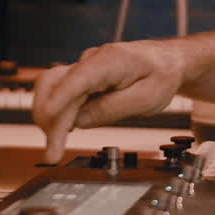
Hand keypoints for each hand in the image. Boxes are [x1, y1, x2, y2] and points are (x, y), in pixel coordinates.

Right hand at [32, 40, 185, 163]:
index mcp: (109, 60)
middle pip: (53, 84)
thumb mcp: (146, 98)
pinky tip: (58, 133)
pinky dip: (55, 113)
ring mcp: (83, 68)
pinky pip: (60, 94)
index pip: (76, 79)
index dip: (58, 101)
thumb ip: (112, 109)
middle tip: (52, 154)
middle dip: (48, 119)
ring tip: (54, 148)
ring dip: (48, 118)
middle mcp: (90, 60)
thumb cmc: (162, 76)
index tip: (47, 122)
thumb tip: (78, 121)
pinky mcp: (81, 79)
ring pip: (50, 88)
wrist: (167, 62)